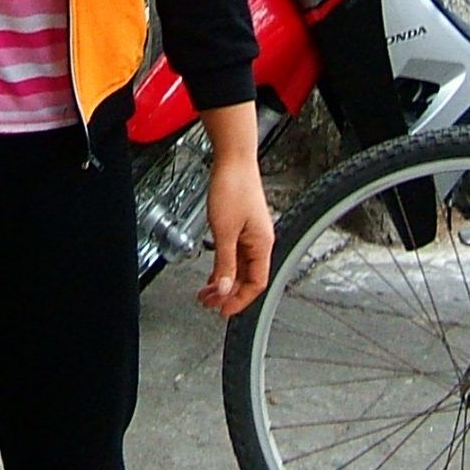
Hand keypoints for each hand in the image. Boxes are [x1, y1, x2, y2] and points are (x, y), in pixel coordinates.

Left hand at [198, 150, 272, 316]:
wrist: (233, 159)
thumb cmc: (233, 188)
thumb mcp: (224, 231)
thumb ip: (225, 263)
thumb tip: (225, 290)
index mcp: (262, 245)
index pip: (256, 284)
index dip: (239, 300)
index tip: (222, 311)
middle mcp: (260, 242)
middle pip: (247, 278)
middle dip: (228, 294)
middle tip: (208, 304)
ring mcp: (251, 234)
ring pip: (240, 268)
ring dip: (224, 282)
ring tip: (206, 293)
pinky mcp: (242, 226)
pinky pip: (235, 255)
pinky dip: (223, 267)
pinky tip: (212, 274)